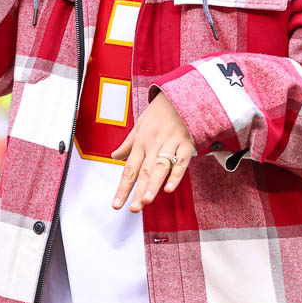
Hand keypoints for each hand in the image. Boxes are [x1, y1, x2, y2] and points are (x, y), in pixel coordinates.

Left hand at [111, 93, 196, 212]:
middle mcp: (153, 144)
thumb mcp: (139, 124)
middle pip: (144, 171)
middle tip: (133, 208)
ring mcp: (170, 144)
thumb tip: (114, 156)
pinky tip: (169, 188)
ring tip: (146, 201)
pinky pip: (181, 162)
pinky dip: (175, 175)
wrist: (182, 94)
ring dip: (153, 185)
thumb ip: (128, 143)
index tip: (116, 204)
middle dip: (138, 191)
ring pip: (160, 168)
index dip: (123, 188)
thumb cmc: (160, 111)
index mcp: (141, 142)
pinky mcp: (187, 144)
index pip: (129, 169)